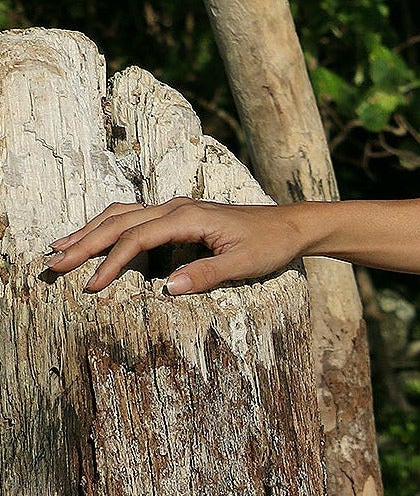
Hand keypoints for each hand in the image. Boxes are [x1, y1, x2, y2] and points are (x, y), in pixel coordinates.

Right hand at [43, 198, 313, 295]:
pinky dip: (109, 227)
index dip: (111, 263)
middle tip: (53, 263)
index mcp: (187, 217)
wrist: (291, 225)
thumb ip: (207, 274)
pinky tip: (94, 238)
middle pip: (119, 222)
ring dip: (90, 231)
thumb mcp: (244, 263)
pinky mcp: (179, 216)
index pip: (137, 239)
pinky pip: (135, 218)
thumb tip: (168, 288)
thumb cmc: (270, 244)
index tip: (91, 285)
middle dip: (84, 242)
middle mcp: (176, 208)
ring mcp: (176, 209)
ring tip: (61, 247)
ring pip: (122, 215)